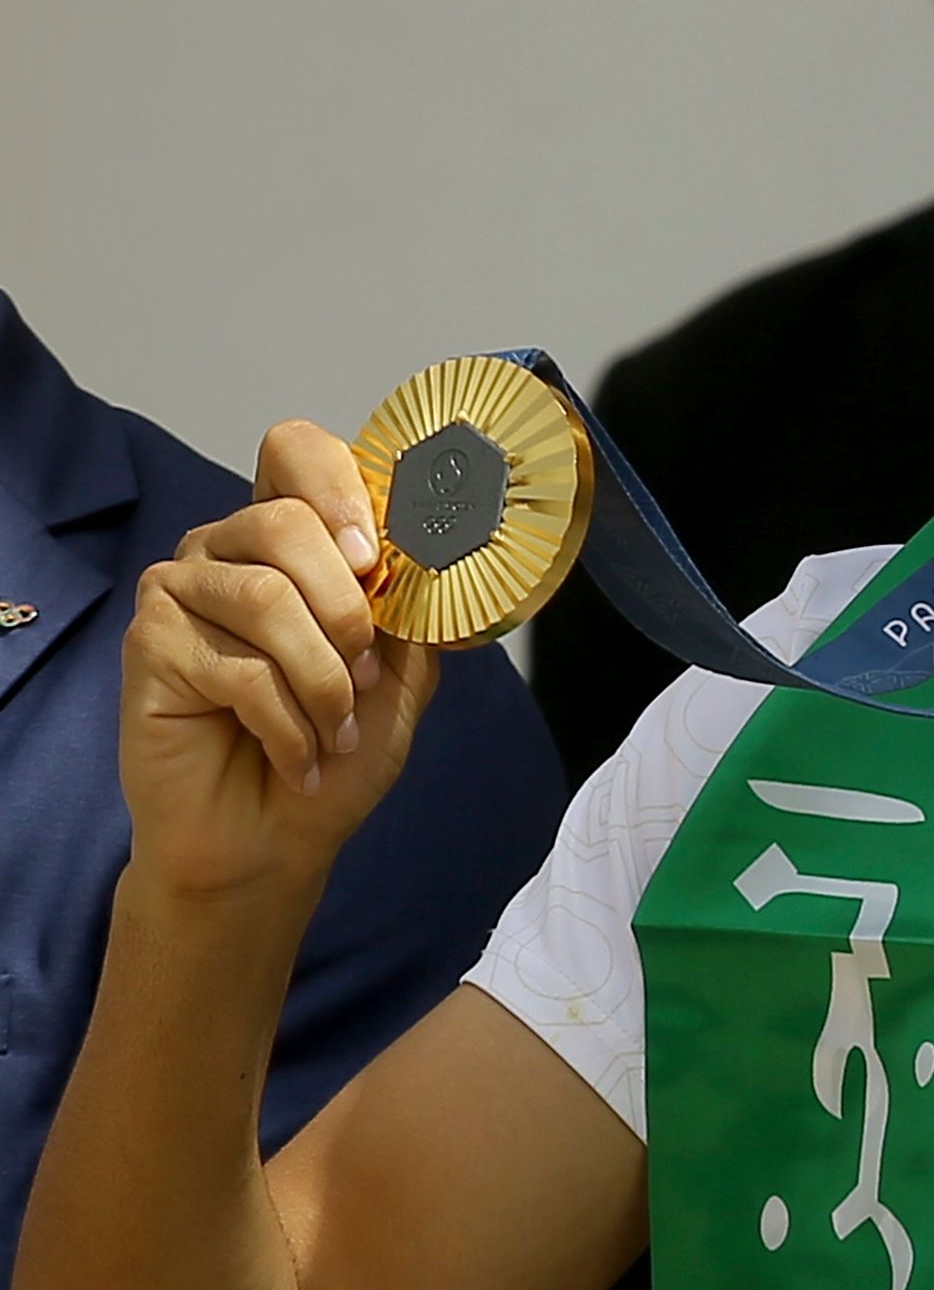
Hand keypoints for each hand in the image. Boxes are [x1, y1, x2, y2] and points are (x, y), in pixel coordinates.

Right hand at [121, 420, 441, 899]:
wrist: (276, 838)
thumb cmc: (337, 750)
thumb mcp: (404, 673)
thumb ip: (413, 606)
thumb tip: (429, 550)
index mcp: (292, 538)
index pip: (296, 451)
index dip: (340, 488)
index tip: (375, 558)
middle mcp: (227, 549)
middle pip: (287, 522)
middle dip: (348, 612)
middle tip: (365, 679)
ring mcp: (181, 591)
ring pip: (267, 597)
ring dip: (324, 682)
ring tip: (335, 728)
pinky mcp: (148, 644)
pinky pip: (237, 666)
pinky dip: (289, 724)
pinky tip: (296, 755)